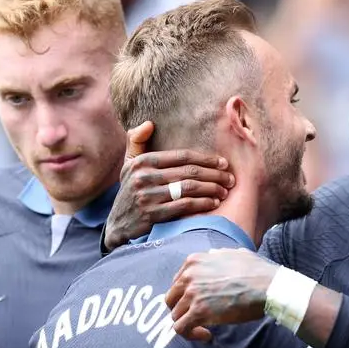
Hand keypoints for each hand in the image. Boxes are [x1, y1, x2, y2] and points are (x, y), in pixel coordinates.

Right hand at [101, 121, 235, 250]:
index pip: (181, 156)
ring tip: (225, 191)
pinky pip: (184, 206)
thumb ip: (137, 142)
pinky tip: (214, 204)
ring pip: (189, 188)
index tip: (223, 163)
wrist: (118, 223)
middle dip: (215, 174)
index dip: (206, 159)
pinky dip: (202, 204)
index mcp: (142, 161)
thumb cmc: (131, 190)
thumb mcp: (129, 165)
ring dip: (212, 189)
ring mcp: (147, 196)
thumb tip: (150, 124)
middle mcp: (143, 177)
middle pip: (189, 172)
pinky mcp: (152, 215)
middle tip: (230, 179)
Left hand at [166, 249, 278, 341]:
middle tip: (197, 318)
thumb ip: (219, 256)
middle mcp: (188, 276)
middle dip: (183, 310)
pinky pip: (181, 328)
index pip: (177, 282)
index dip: (186, 296)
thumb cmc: (258, 272)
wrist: (269, 286)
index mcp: (194, 261)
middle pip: (171, 299)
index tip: (198, 304)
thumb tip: (213, 256)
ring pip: (175, 315)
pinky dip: (190, 335)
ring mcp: (192, 294)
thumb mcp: (235, 254)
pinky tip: (207, 336)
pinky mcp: (199, 312)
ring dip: (189, 324)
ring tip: (205, 329)